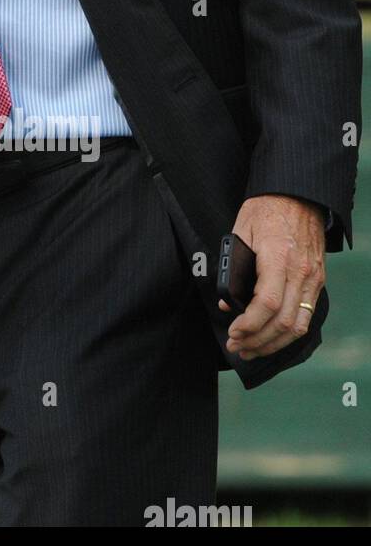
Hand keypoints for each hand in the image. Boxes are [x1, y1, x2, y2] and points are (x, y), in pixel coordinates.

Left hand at [221, 194, 325, 358]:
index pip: (268, 304)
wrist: (297, 195)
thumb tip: (228, 302)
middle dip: (258, 341)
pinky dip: (289, 333)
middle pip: (283, 322)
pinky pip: (306, 316)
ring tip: (252, 350)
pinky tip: (272, 338)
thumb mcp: (240, 232)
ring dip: (274, 343)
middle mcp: (301, 273)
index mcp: (279, 258)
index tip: (233, 332)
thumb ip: (234, 269)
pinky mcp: (318, 282)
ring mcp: (313, 279)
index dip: (250, 324)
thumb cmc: (265, 210)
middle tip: (237, 348)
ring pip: (298, 325)